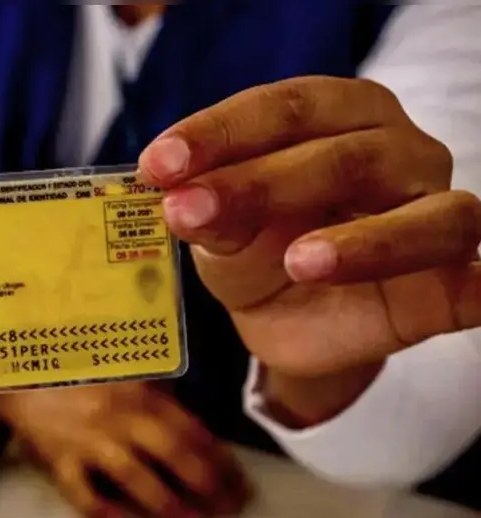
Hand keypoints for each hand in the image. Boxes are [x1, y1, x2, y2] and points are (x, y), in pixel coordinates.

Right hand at [0, 382, 250, 517]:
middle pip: (173, 454)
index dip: (221, 458)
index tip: (239, 480)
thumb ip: (158, 392)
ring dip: (169, 503)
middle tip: (229, 508)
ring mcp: (89, 439)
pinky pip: (81, 491)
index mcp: (141, 392)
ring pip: (135, 476)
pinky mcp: (59, 458)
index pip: (192, 429)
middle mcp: (120, 417)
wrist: (20, 371)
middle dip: (207, 484)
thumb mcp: (125, 370)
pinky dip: (101, 510)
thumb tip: (193, 426)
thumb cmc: (77, 370)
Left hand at [138, 76, 480, 423]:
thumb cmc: (258, 254)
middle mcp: (395, 150)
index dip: (218, 134)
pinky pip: (477, 279)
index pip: (282, 108)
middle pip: (342, 154)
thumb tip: (181, 203)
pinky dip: (478, 285)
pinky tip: (468, 290)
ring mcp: (434, 210)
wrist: (290, 320)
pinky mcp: (454, 277)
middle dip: (258, 183)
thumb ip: (212, 216)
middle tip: (187, 212)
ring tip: (298, 262)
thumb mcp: (223, 235)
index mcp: (334, 117)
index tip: (157, 166)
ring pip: (425, 215)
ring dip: (363, 241)